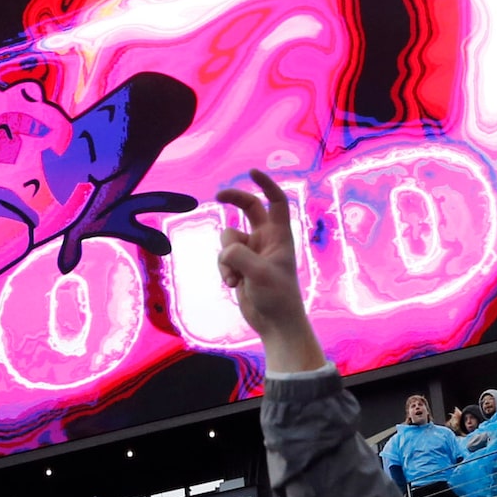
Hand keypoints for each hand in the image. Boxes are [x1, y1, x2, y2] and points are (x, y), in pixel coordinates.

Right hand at [215, 171, 326, 372]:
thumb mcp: (259, 273)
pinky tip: (233, 285)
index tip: (252, 173)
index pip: (276, 202)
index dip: (266, 185)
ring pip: (228, 239)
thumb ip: (239, 255)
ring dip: (226, 257)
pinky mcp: (240, 266)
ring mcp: (251, 252)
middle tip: (217, 196)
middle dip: (233, 200)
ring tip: (236, 277)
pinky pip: (223, 257)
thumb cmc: (277, 297)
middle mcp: (266, 240)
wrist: (274, 323)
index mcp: (279, 236)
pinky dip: (224, 269)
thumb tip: (225, 252)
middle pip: (248, 208)